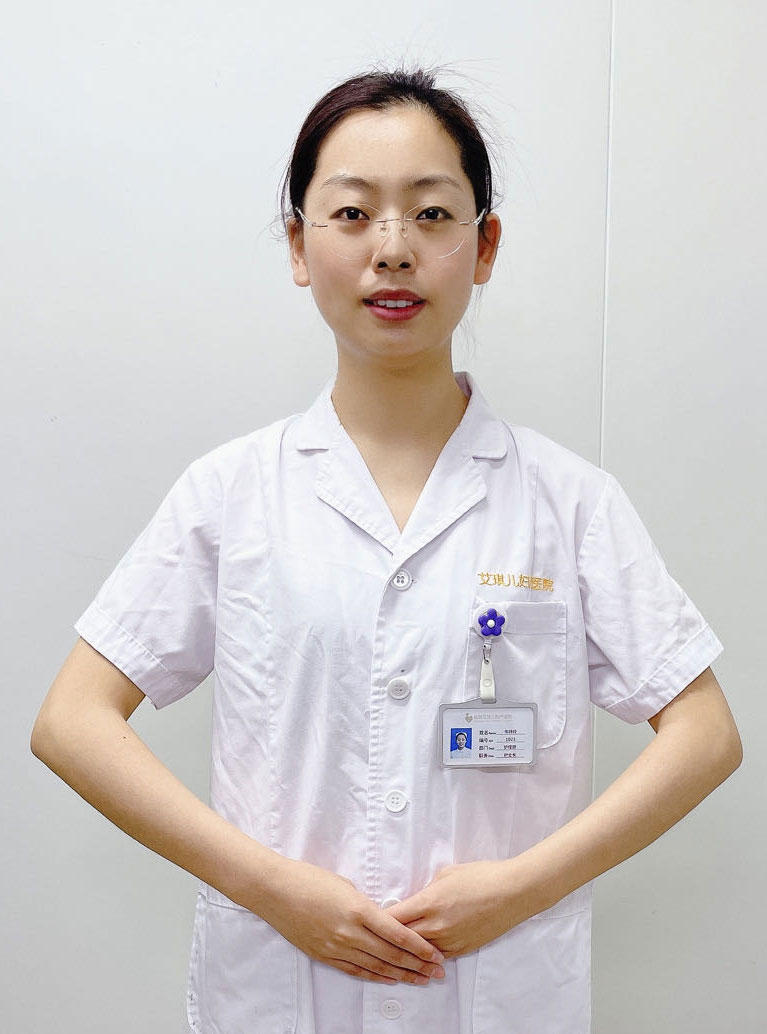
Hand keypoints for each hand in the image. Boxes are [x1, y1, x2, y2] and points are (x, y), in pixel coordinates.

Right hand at [256, 858, 445, 984]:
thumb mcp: (346, 886)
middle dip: (418, 964)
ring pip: (376, 966)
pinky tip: (389, 979)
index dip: (420, 947)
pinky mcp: (324, 955)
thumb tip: (382, 918)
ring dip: (401, 974)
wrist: (275, 890)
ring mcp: (336, 947)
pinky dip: (375, 976)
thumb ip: (366, 905)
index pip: (398, 934)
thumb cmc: (309, 879)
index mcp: (359, 910)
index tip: (436, 953)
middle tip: (437, 971)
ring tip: (420, 979)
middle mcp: (350, 933)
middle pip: (391, 954)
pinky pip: (355, 970)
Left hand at [384, 860, 529, 957]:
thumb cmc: (482, 877)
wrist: (512, 892)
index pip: (394, 918)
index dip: (379, 921)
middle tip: (375, 938)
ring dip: (406, 950)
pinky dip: (426, 955)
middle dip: (387, 938)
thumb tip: (416, 900)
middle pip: (401, 938)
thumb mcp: (446, 874)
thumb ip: (426, 891)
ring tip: (392, 951)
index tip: (369, 920)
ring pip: (418, 952)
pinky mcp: (462, 949)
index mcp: (429, 902)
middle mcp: (437, 925)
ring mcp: (449, 940)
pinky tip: (418, 956)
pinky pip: (437, 956)